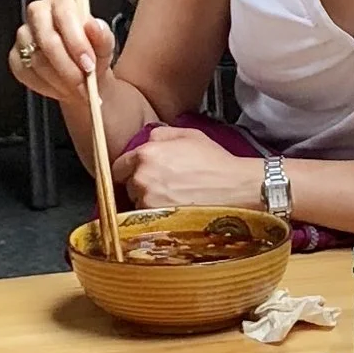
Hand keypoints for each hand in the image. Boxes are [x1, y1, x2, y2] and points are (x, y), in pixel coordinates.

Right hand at [11, 0, 114, 111]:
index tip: (89, 64)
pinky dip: (45, 86)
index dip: (76, 42)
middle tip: (83, 84)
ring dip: (59, 80)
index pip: (64, 14)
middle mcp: (38, 12)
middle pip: (46, 38)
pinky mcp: (15, 56)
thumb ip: (102, 36)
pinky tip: (59, 88)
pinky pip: (25, 72)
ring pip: (36, 59)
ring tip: (76, 89)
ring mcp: (23, 34)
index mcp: (62, 1)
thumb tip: (94, 26)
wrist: (83, 76)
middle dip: (67, 66)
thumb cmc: (93, 55)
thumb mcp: (105, 46)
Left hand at [121, 125, 262, 210]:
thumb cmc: (215, 162)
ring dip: (148, 202)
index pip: (118, 166)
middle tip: (162, 186)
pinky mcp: (157, 219)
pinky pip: (147, 218)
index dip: (128, 170)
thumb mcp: (189, 135)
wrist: (235, 189)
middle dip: (140, 185)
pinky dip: (157, 215)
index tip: (137, 174)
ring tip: (171, 199)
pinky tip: (174, 209)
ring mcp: (148, 201)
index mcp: (146, 154)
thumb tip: (148, 139)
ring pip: (137, 203)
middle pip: (128, 185)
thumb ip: (161, 134)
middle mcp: (142, 177)